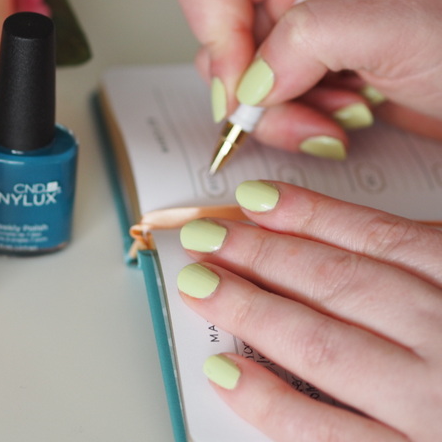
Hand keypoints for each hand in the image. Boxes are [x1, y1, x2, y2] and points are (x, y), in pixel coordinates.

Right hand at [169, 0, 441, 157]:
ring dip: (279, 116)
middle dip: (252, 91)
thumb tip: (250, 78)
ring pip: (235, 84)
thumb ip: (312, 37)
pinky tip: (337, 121)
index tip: (245, 81)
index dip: (214, 29)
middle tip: (300, 108)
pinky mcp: (300, 75)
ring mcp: (293, 38)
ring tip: (336, 116)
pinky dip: (293, 127)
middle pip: (216, 40)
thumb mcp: (399, 24)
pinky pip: (261, 108)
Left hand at [176, 180, 441, 440]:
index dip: (308, 214)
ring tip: (199, 284)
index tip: (251, 199)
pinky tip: (224, 374)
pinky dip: (270, 403)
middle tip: (204, 237)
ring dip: (252, 309)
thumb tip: (347, 241)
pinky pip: (326, 436)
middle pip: (341, 285)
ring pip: (324, 347)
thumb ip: (435, 267)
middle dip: (263, 255)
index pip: (381, 240)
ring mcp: (434, 410)